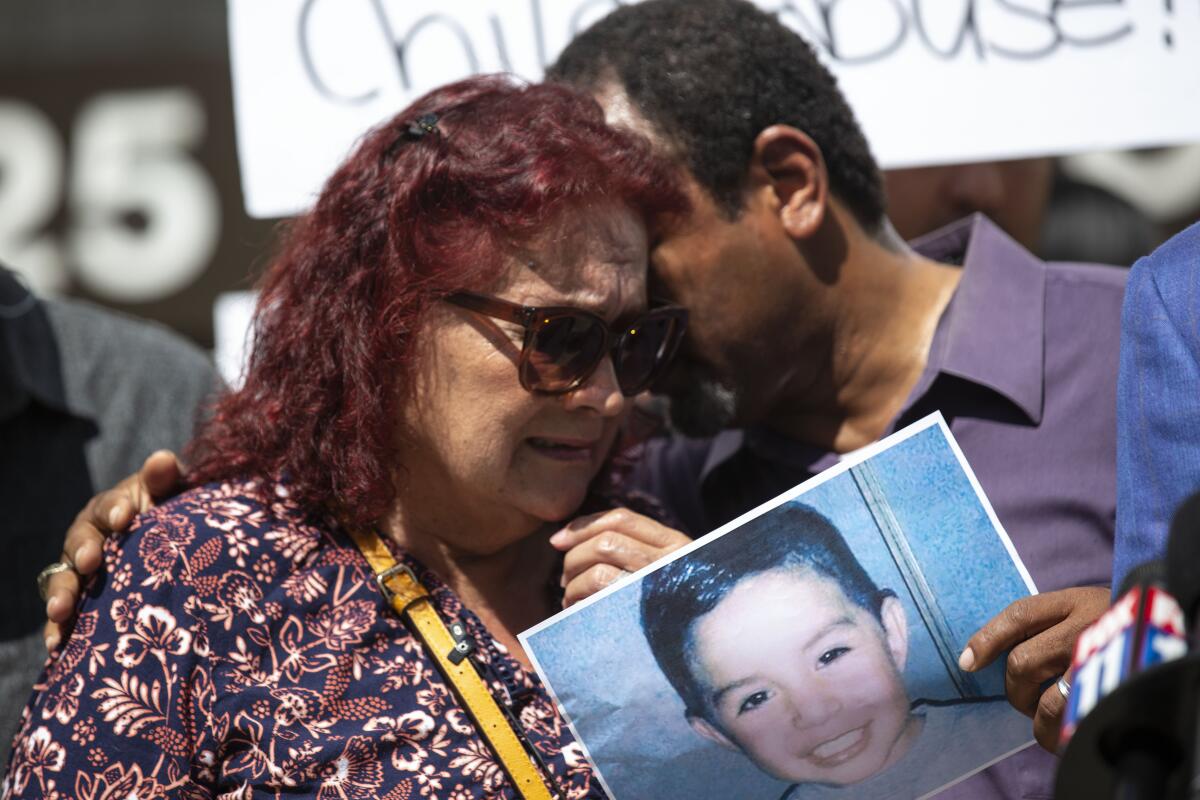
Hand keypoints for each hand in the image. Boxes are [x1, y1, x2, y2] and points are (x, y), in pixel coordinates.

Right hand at [43, 449, 184, 649]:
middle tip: (90, 561)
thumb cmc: (167, 516)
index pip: (109, 506)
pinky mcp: (83, 601)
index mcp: (110, 510)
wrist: (170, 551)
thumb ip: (165, 479)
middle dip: (82, 551)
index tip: (127, 516)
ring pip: (66, 580)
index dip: (115, 509)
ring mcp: (82, 572)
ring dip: (61, 594)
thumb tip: (162, 459)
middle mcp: (89, 538)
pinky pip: (67, 616)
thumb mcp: (169, 495)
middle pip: (79, 543)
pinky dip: (61, 630)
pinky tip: (58, 647)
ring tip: (62, 611)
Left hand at [550, 508, 689, 607]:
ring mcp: (657, 590)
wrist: (709, 645)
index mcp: (674, 543)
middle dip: (573, 559)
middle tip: (563, 578)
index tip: (558, 540)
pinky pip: (598, 604)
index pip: (621, 519)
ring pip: (597, 574)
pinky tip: (576, 612)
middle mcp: (668, 562)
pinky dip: (578, 604)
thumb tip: (574, 536)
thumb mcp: (667, 566)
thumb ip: (637, 547)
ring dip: (572, 586)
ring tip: (569, 598)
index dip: (583, 525)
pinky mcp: (643, 618)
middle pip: (604, 544)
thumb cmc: (676, 604)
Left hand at [958, 586, 1110, 751]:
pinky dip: (1061, 733)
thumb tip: (977, 657)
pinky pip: (1077, 719)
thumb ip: (1039, 624)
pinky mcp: (1117, 688)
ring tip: (1040, 725)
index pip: (1018, 615)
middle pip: (1025, 662)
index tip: (966, 662)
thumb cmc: (1108, 623)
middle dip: (1014, 688)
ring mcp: (1104, 658)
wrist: (1163, 619)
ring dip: (1036, 720)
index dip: (987, 639)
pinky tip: (1060, 735)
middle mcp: (1087, 626)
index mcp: (1072, 601)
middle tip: (1021, 699)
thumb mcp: (1077, 607)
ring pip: (1050, 700)